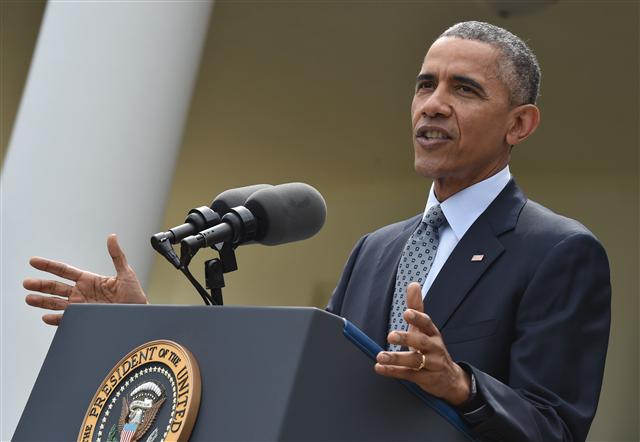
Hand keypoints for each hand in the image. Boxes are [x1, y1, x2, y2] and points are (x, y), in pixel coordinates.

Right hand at [24, 234, 147, 325]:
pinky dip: (57, 318)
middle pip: (56, 287)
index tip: (33, 261)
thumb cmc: (134, 295)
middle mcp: (82, 293)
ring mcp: (81, 307)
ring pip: (57, 303)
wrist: (139, 316)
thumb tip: (112, 236)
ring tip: (29, 299)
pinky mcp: (84, 320)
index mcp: (89, 280)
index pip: (64, 271)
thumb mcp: (126, 273)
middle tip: (26, 283)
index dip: (49, 266)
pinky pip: (67, 319)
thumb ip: (117, 255)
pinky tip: (47, 317)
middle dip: (41, 285)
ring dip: (43, 301)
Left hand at [375, 282, 470, 405]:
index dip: (418, 318)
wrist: (449, 379)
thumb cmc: (431, 348)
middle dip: (407, 339)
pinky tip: (379, 368)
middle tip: (390, 335)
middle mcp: (434, 348)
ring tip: (380, 356)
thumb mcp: (425, 328)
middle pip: (422, 342)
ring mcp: (432, 365)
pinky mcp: (425, 379)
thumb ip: (417, 307)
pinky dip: (393, 372)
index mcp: (433, 333)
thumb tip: (413, 284)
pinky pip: (409, 375)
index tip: (407, 313)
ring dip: (397, 358)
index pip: (427, 324)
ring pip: (415, 361)